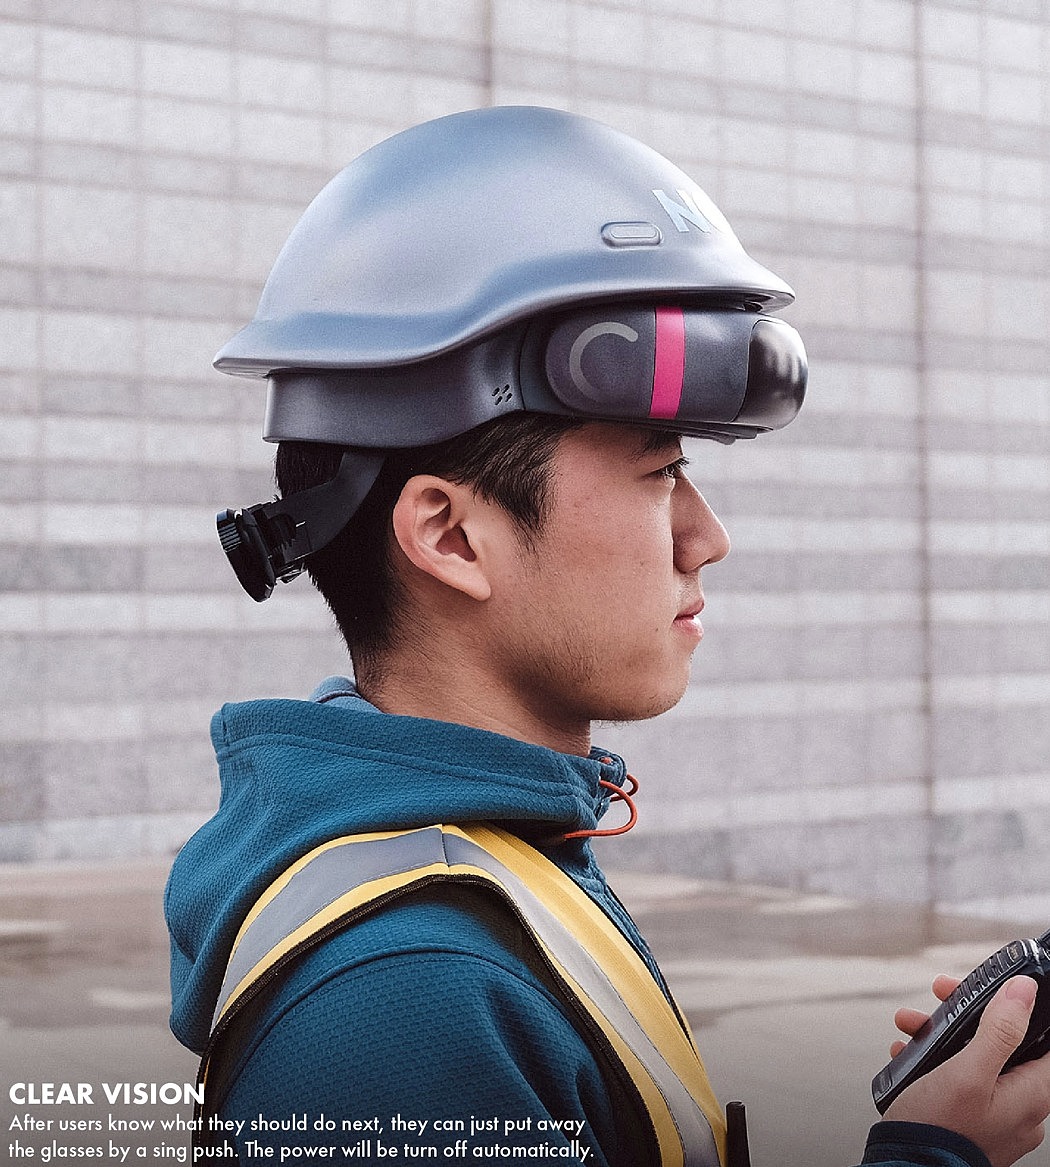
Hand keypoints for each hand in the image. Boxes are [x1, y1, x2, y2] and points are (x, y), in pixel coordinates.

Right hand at [884, 976, 1049, 1166]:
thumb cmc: (940, 1130)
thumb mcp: (967, 1072)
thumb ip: (1000, 1030)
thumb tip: (1024, 990)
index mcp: (1032, 1094)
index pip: (1045, 1038)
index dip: (1021, 1006)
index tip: (994, 988)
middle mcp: (1020, 1106)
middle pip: (1006, 1042)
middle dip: (969, 1012)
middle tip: (942, 993)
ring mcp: (996, 1115)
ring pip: (977, 1058)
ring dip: (942, 1034)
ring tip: (910, 1025)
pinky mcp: (971, 1121)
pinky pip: (960, 1079)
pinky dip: (935, 1061)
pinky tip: (908, 1055)